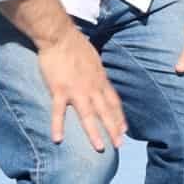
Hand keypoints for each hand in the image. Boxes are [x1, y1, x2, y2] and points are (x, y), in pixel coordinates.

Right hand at [39, 31, 126, 152]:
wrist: (60, 36)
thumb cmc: (76, 45)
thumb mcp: (94, 59)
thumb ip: (97, 73)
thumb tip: (101, 80)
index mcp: (100, 80)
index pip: (113, 102)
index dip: (119, 117)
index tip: (125, 130)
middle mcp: (92, 87)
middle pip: (106, 112)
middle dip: (114, 129)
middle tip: (120, 145)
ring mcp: (76, 90)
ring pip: (88, 116)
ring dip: (94, 133)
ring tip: (100, 148)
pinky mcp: (59, 90)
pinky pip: (59, 112)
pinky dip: (58, 126)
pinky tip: (58, 140)